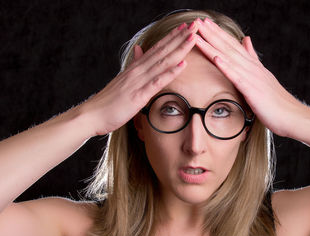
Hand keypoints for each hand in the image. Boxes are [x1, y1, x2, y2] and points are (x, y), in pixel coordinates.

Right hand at [79, 22, 198, 135]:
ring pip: (162, 62)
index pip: (157, 48)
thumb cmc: (108, 101)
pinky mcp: (138, 95)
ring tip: (193, 38)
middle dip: (180, 37)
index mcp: (136, 68)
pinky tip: (182, 65)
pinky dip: (170, 73)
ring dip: (179, 49)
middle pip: (163, 50)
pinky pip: (157, 82)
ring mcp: (138, 81)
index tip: (185, 27)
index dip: (172, 37)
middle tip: (196, 24)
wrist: (92, 115)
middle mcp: (138, 70)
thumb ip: (134, 65)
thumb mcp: (123, 80)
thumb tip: (140, 50)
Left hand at [195, 18, 308, 136]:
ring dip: (213, 45)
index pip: (233, 45)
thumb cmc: (278, 102)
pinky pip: (237, 77)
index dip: (219, 33)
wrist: (294, 116)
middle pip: (229, 47)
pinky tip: (216, 58)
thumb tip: (247, 40)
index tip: (206, 22)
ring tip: (200, 34)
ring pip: (229, 58)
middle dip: (212, 33)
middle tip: (198, 20)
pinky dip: (226, 67)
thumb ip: (253, 58)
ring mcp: (253, 78)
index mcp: (253, 66)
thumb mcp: (263, 76)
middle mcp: (252, 68)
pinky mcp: (253, 91)